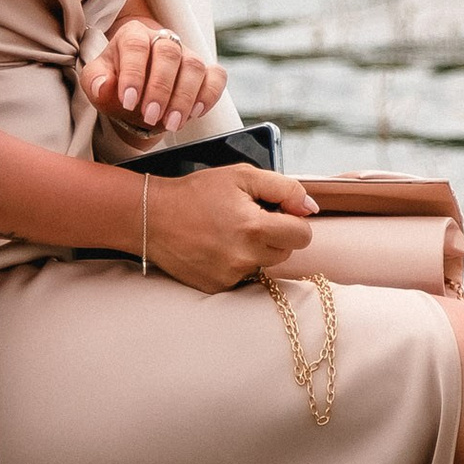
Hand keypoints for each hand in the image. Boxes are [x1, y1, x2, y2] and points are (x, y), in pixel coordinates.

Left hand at [80, 17, 226, 136]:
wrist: (135, 91)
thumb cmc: (114, 82)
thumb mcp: (96, 82)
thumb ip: (96, 82)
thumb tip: (103, 85)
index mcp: (133, 35)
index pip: (136, 46)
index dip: (133, 73)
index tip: (128, 102)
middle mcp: (163, 39)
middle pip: (169, 53)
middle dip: (160, 88)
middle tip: (150, 116)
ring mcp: (187, 54)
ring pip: (194, 65)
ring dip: (184, 97)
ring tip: (171, 123)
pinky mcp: (205, 70)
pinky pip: (216, 76)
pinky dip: (210, 94)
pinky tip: (196, 112)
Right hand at [137, 164, 315, 295]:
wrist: (153, 217)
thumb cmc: (197, 192)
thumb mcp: (241, 176)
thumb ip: (283, 188)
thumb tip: (310, 208)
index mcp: (254, 227)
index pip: (303, 236)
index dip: (293, 220)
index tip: (276, 212)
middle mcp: (245, 257)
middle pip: (285, 251)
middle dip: (274, 234)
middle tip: (247, 218)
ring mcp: (231, 276)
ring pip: (264, 264)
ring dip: (255, 250)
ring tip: (229, 232)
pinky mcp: (217, 287)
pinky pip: (243, 276)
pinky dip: (236, 262)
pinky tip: (216, 247)